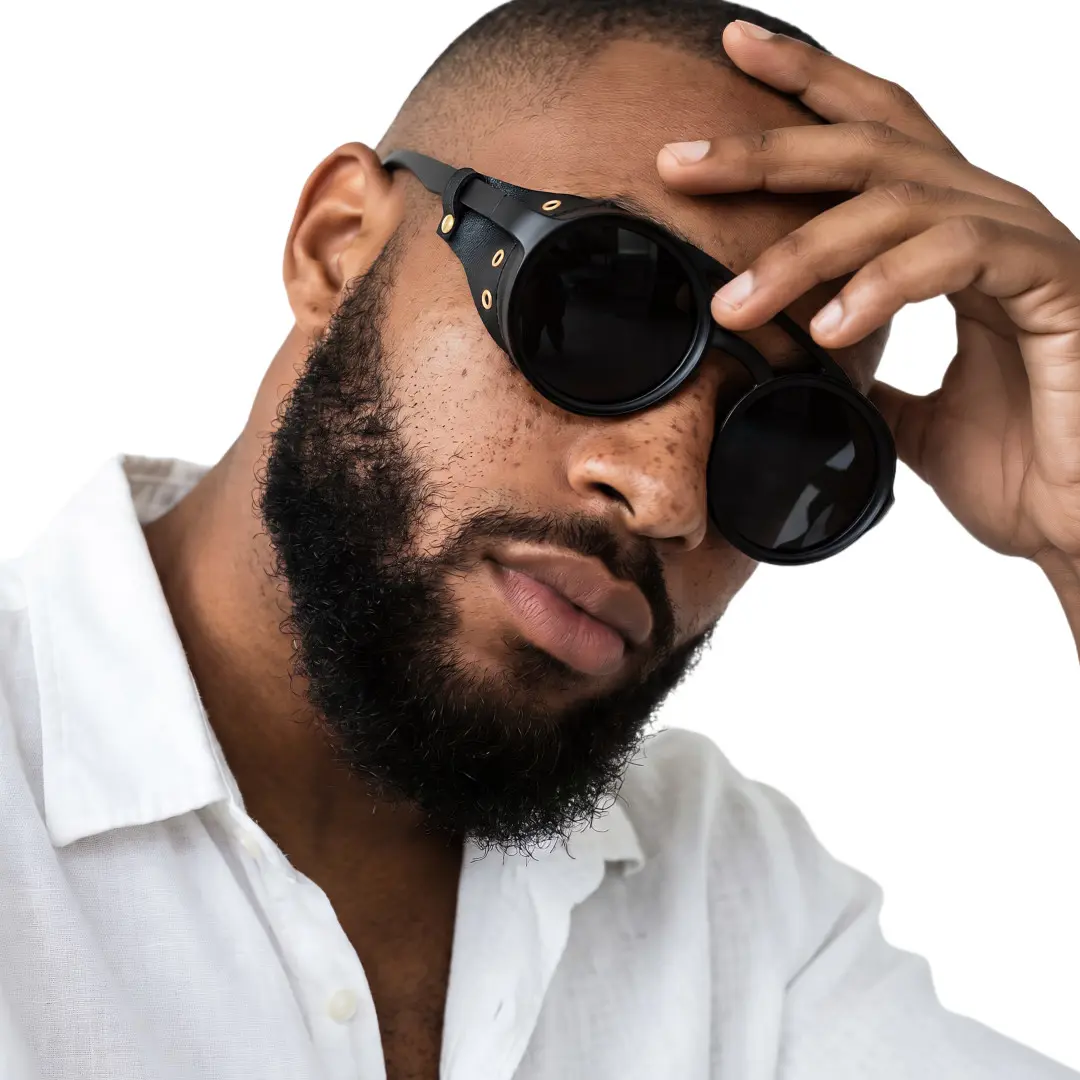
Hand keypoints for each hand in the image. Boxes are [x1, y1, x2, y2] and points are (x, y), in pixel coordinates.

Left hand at [657, 20, 1079, 573]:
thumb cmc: (1023, 464)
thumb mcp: (916, 416)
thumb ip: (871, 377)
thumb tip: (809, 371)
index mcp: (955, 236)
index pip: (874, 139)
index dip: (807, 87)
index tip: (732, 54)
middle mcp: (990, 220)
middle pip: (869, 146)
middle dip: (767, 148)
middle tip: (680, 161)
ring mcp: (1026, 245)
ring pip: (897, 200)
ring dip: (802, 250)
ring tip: (733, 304)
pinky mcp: (1054, 284)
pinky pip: (955, 255)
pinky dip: (883, 285)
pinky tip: (830, 328)